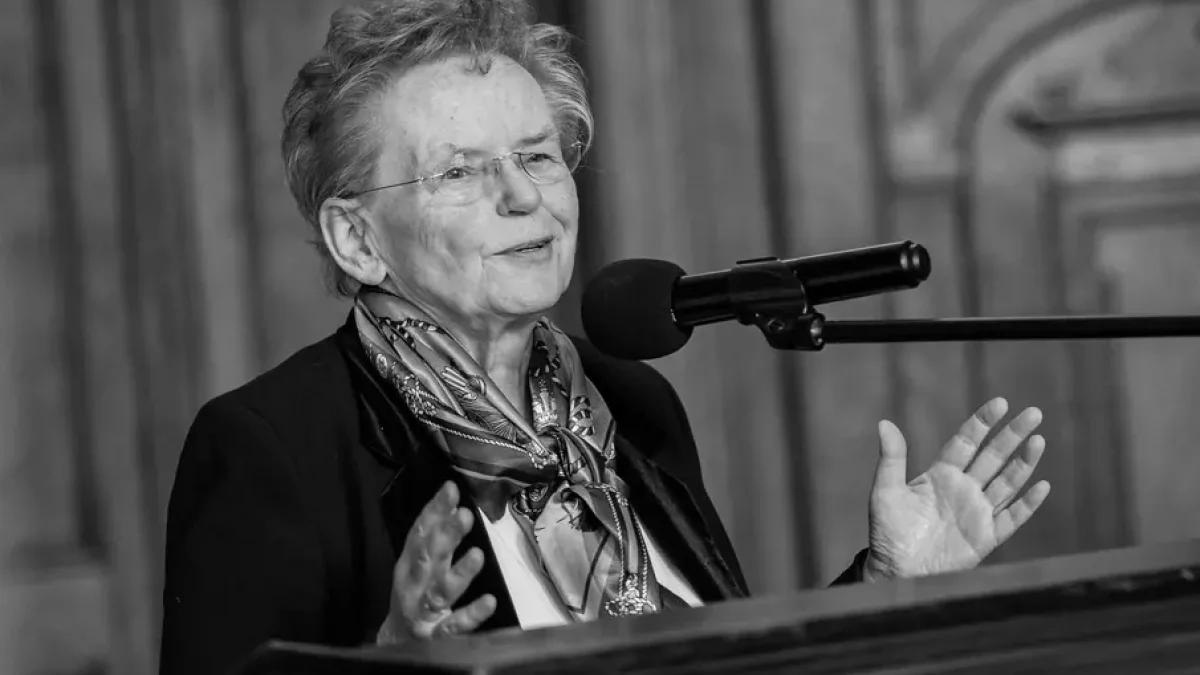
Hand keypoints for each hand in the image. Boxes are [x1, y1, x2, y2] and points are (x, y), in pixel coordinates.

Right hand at [376, 481, 495, 643]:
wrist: (396, 644)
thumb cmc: (414, 596)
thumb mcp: (419, 565)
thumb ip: (435, 537)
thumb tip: (453, 502)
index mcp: (409, 565)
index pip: (420, 534)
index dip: (434, 510)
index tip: (451, 489)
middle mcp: (413, 585)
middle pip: (429, 558)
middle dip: (445, 536)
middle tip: (464, 515)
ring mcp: (424, 611)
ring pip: (441, 591)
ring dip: (459, 573)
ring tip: (478, 555)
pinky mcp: (436, 636)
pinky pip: (454, 625)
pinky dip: (470, 614)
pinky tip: (488, 602)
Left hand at [864, 397, 1050, 580]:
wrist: (897, 570)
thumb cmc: (887, 531)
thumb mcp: (885, 491)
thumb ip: (890, 458)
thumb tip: (884, 422)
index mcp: (940, 475)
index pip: (966, 442)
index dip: (983, 423)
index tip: (1000, 403)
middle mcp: (963, 489)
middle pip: (993, 457)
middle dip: (1012, 435)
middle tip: (1033, 413)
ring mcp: (977, 512)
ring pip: (1007, 482)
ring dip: (1024, 463)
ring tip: (1039, 440)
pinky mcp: (986, 537)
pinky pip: (1012, 518)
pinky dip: (1027, 504)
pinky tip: (1042, 486)